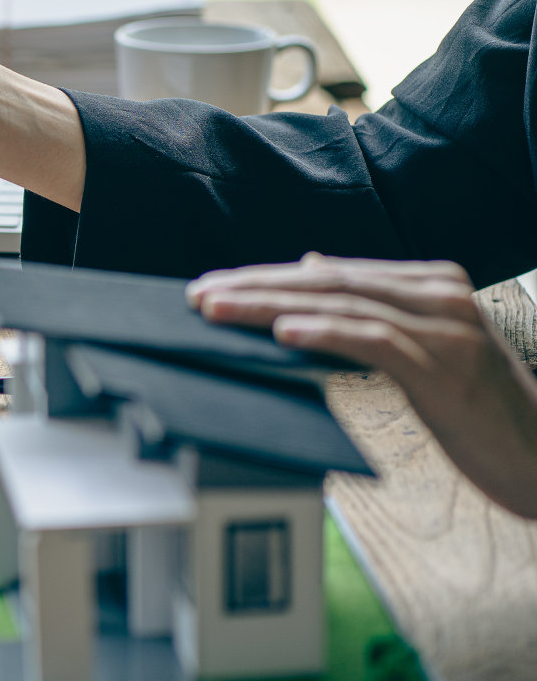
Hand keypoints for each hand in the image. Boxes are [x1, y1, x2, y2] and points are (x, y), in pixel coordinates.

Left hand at [188, 254, 536, 518]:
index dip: (267, 276)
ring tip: (219, 309)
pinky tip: (284, 333)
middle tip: (199, 293)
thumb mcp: (422, 352)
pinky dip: (325, 333)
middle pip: (328, 280)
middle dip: (256, 285)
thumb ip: (372, 311)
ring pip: (341, 304)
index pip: (331, 272)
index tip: (213, 285)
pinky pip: (375, 341)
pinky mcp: (447, 367)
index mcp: (429, 285)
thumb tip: (312, 268)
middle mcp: (439, 295)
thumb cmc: (481, 413)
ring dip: (271, 306)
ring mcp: (446, 327)